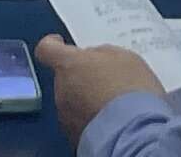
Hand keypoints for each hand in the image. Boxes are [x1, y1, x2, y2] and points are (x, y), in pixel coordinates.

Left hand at [34, 39, 161, 140]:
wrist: (134, 132)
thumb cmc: (131, 90)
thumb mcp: (124, 58)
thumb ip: (102, 53)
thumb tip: (93, 57)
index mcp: (70, 64)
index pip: (46, 49)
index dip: (52, 45)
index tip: (60, 44)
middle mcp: (61, 90)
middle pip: (64, 77)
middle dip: (81, 77)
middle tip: (106, 80)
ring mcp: (65, 116)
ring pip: (71, 101)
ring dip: (85, 100)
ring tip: (112, 104)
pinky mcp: (73, 137)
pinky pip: (79, 122)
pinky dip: (90, 119)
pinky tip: (111, 121)